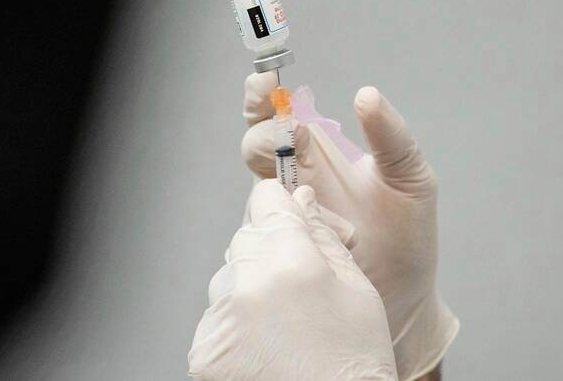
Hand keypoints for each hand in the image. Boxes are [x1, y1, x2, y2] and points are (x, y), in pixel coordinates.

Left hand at [188, 180, 396, 379]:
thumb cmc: (354, 362)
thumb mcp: (357, 289)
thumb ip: (323, 237)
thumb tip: (302, 199)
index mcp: (291, 260)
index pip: (266, 200)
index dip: (282, 206)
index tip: (289, 218)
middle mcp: (247, 283)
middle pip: (246, 239)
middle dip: (271, 253)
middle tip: (302, 288)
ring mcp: (221, 320)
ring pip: (229, 279)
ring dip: (251, 290)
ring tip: (287, 325)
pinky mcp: (204, 351)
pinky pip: (217, 318)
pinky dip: (237, 326)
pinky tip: (267, 346)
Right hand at [242, 73, 457, 379]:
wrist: (407, 298)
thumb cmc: (407, 236)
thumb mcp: (411, 177)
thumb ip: (392, 137)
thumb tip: (366, 94)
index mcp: (320, 154)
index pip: (279, 116)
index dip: (264, 96)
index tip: (264, 81)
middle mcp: (295, 183)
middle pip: (256, 146)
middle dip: (263, 133)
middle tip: (286, 133)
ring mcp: (285, 218)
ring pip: (254, 188)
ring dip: (269, 179)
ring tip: (303, 182)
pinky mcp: (281, 252)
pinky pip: (256, 233)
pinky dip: (269, 224)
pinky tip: (295, 222)